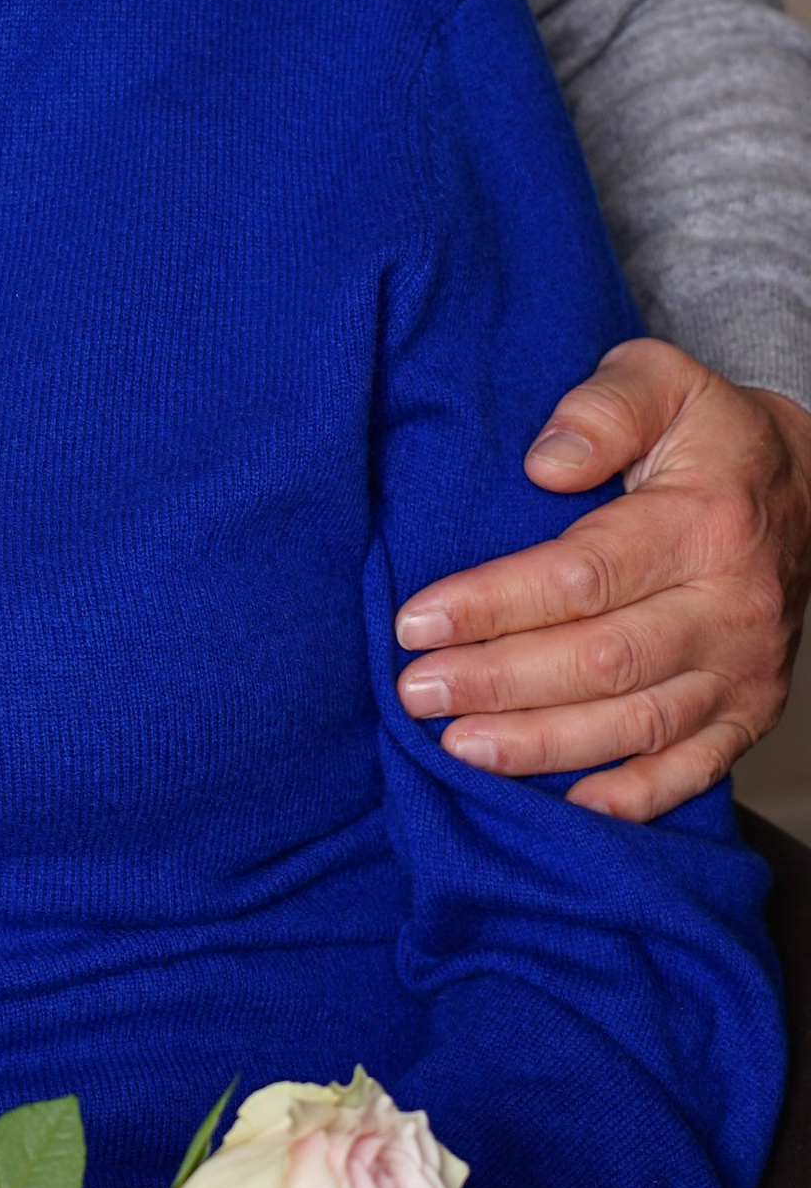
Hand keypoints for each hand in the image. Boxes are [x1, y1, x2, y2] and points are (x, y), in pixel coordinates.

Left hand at [394, 338, 810, 817]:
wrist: (806, 487)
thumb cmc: (707, 434)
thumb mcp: (661, 379)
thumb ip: (604, 405)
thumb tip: (546, 462)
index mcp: (701, 523)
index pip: (583, 576)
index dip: (494, 604)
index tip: (416, 621)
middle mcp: (729, 607)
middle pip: (602, 660)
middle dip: (499, 683)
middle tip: (417, 693)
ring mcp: (744, 669)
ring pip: (637, 724)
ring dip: (544, 746)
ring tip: (457, 749)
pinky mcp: (750, 712)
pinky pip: (693, 770)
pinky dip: (631, 798)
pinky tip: (566, 808)